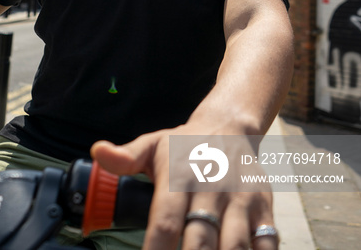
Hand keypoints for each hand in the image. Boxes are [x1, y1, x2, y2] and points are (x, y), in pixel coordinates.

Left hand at [91, 125, 278, 249]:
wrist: (228, 126)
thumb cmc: (183, 145)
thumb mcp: (152, 145)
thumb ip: (125, 157)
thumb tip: (96, 151)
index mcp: (179, 176)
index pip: (166, 222)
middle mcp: (211, 187)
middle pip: (201, 241)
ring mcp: (240, 198)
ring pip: (235, 245)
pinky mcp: (264, 205)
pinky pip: (268, 241)